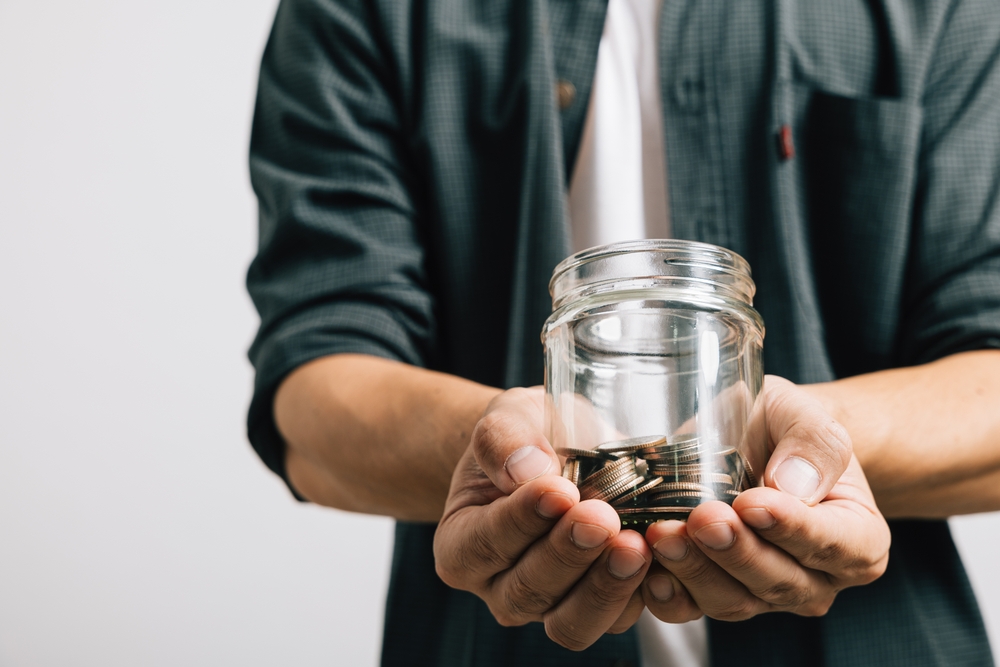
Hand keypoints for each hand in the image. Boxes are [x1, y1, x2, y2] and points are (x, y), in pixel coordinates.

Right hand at [433, 388, 652, 650]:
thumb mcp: (508, 418)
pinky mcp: (597, 609)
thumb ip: (505, 440)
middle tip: (601, 517)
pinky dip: (641, 593)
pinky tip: (659, 557)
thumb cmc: (526, 434)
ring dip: (605, 587)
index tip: (558, 491)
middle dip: (568, 554)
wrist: (561, 449)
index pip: (486, 543)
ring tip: (634, 545)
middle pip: (528, 590)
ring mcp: (549, 606)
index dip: (522, 521)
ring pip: (571, 621)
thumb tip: (526, 469)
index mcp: (462, 544)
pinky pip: (617, 619)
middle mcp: (499, 587)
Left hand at [640, 376, 890, 621]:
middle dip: (735, 552)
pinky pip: (690, 607)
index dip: (792, 529)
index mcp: (857, 538)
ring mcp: (762, 595)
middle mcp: (815, 579)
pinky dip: (666, 593)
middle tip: (701, 518)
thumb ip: (814, 443)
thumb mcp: (805, 413)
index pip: (833, 544)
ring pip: (732, 600)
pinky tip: (646, 568)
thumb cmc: (785, 427)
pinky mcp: (713, 595)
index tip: (752, 503)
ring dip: (694, 571)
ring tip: (663, 534)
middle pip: (778, 581)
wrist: (750, 438)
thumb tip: (794, 483)